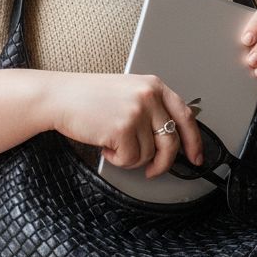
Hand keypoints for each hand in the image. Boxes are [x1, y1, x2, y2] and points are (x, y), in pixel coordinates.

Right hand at [47, 72, 202, 177]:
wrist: (59, 97)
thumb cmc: (88, 97)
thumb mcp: (127, 93)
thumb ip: (151, 110)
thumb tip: (169, 140)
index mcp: (154, 86)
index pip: (186, 116)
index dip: (195, 141)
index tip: (196, 156)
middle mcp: (149, 96)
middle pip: (171, 142)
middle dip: (162, 163)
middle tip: (152, 170)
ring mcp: (137, 112)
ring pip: (148, 154)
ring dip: (130, 157)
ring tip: (112, 142)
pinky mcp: (123, 129)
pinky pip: (130, 159)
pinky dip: (116, 159)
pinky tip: (105, 145)